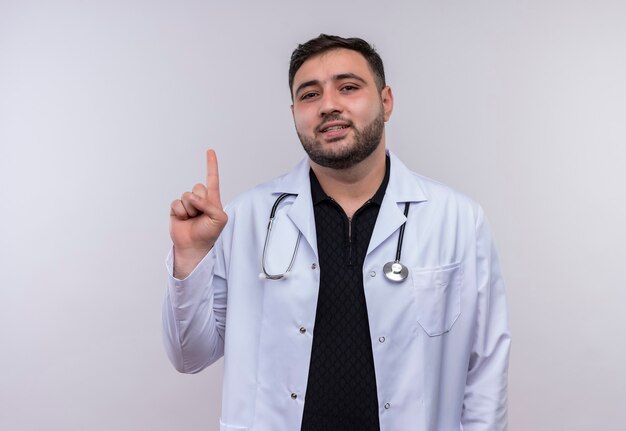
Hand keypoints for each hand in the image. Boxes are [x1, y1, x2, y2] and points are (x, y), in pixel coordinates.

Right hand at [169, 149, 227, 277]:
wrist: (194, 246)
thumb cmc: (209, 233)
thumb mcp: (219, 219)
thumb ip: (210, 205)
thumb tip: (193, 198)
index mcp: (212, 199)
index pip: (212, 179)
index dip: (211, 165)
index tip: (210, 151)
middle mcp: (200, 199)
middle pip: (198, 187)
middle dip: (200, 202)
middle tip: (201, 215)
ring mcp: (187, 204)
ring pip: (186, 196)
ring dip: (190, 210)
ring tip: (193, 219)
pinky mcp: (176, 209)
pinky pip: (176, 204)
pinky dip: (181, 213)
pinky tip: (183, 220)